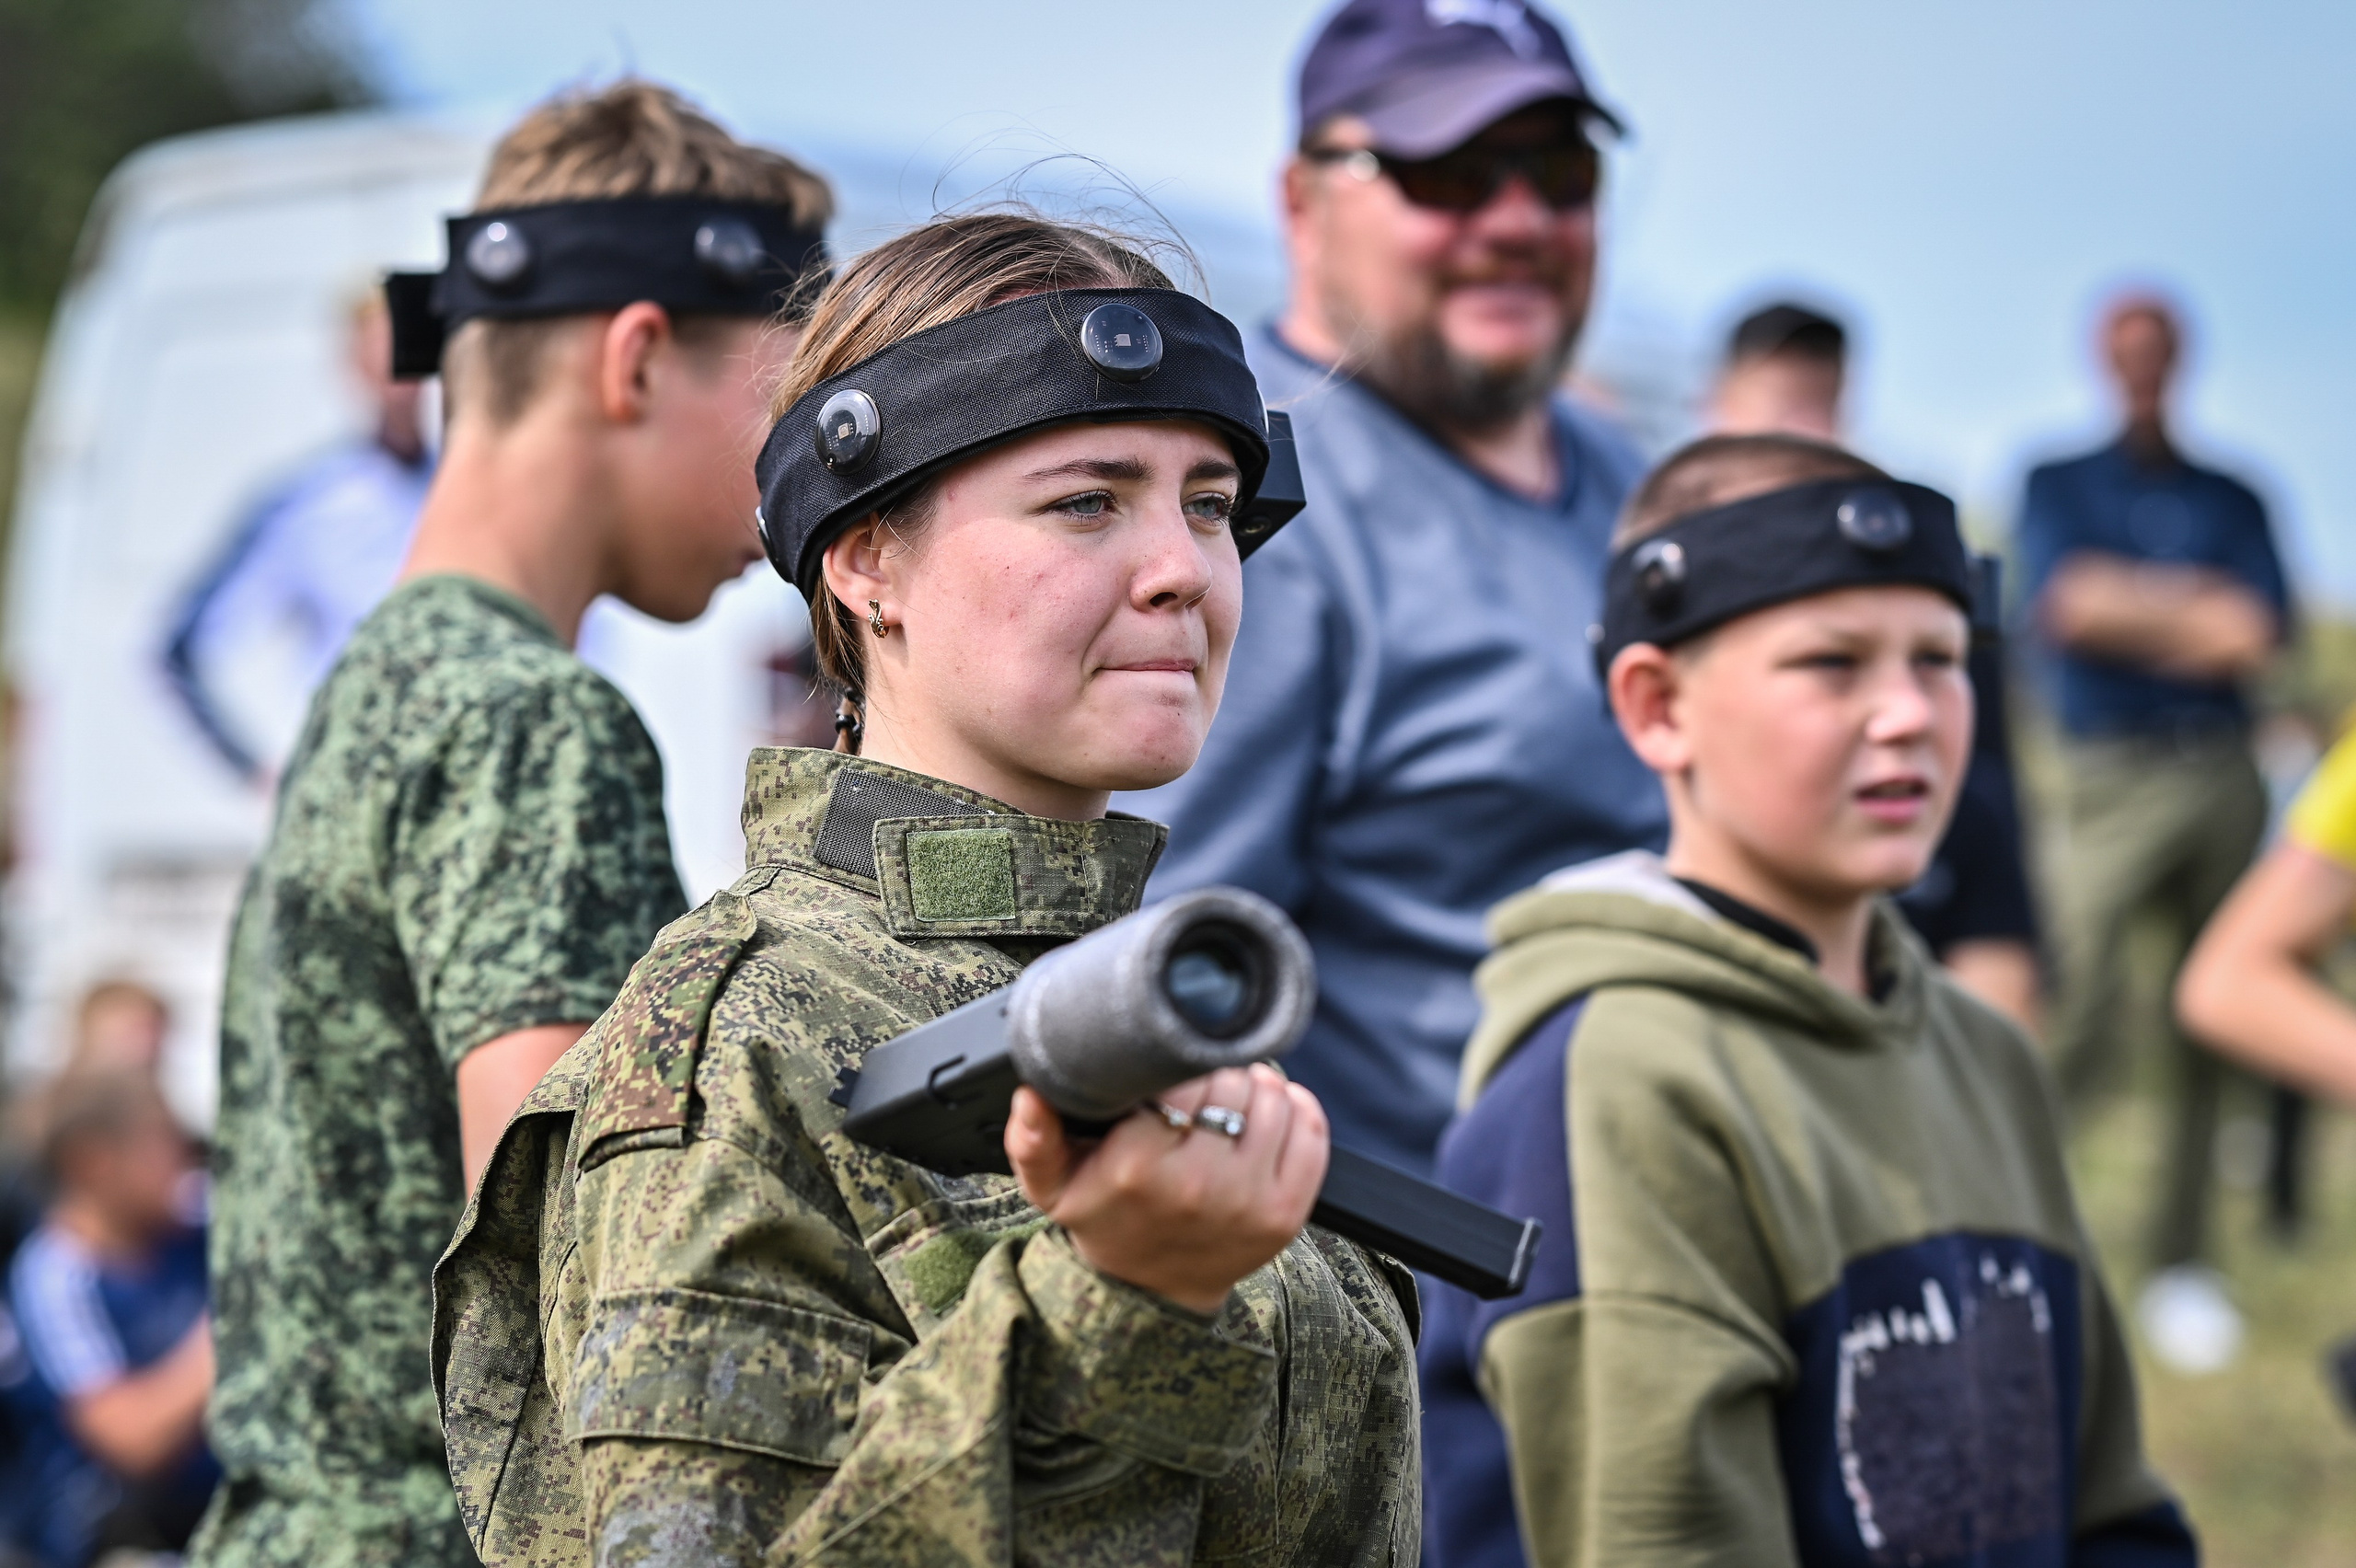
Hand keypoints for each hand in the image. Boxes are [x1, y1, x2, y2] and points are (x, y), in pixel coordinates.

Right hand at [1005, 1064, 1328, 1314]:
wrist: (1152, 1295)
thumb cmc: (1107, 1221)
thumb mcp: (1052, 1185)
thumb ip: (1033, 1138)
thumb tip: (1031, 1094)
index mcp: (1139, 1167)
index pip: (1182, 1075)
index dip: (1179, 1064)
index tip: (1170, 1075)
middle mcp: (1199, 1184)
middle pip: (1231, 1082)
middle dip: (1218, 1074)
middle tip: (1202, 1086)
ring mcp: (1249, 1201)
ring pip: (1274, 1099)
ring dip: (1259, 1087)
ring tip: (1233, 1098)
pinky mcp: (1287, 1214)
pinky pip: (1312, 1133)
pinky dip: (1298, 1110)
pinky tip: (1270, 1113)